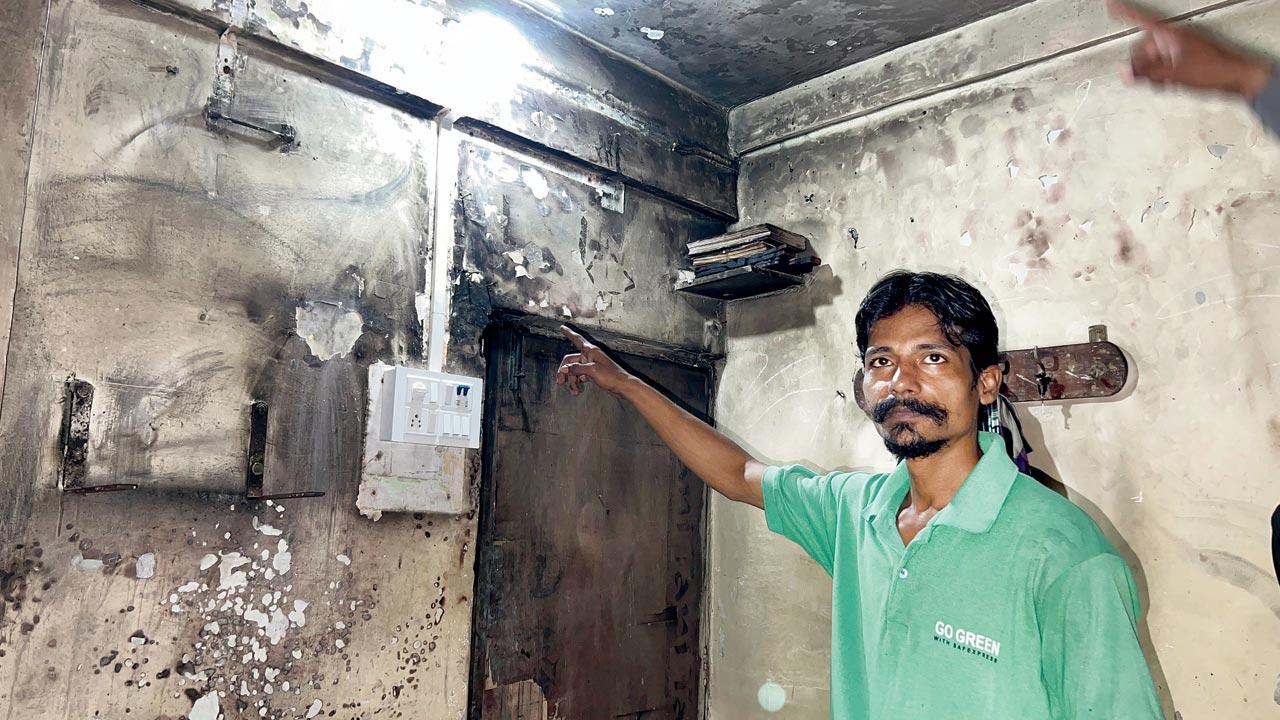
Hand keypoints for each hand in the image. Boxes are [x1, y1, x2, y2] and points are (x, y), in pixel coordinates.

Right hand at [555, 325, 633, 397]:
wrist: (622, 386)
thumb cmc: (612, 376)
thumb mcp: (592, 371)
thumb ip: (576, 369)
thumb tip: (564, 369)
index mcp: (591, 351)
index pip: (577, 339)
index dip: (568, 333)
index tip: (562, 327)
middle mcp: (590, 356)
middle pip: (570, 360)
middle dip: (564, 371)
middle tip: (560, 382)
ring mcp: (591, 365)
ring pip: (574, 370)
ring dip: (572, 380)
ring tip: (574, 391)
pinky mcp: (593, 373)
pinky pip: (580, 376)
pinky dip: (577, 382)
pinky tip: (578, 389)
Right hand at [1108, 0, 1271, 98]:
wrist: (1236, 77)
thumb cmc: (1214, 70)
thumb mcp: (1173, 73)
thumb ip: (1146, 72)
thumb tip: (1124, 71)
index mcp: (1171, 34)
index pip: (1142, 20)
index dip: (1126, 13)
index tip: (1112, 5)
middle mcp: (1174, 38)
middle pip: (1144, 47)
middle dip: (1142, 64)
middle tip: (1146, 77)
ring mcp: (1180, 47)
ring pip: (1153, 58)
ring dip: (1153, 72)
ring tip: (1164, 82)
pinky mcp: (1185, 57)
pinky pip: (1164, 63)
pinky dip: (1162, 74)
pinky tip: (1170, 82)